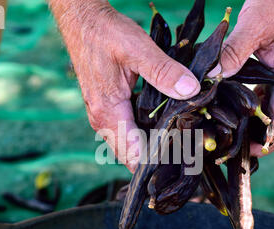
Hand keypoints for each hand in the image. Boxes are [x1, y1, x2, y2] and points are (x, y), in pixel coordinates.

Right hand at [50, 0, 199, 171]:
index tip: (182, 158)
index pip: (134, 154)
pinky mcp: (107, 110)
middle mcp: (102, 120)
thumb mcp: (138, 49)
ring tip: (179, 145)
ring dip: (149, 149)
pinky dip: (143, 136)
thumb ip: (164, 72)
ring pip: (127, 147)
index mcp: (109, 112)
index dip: (157, 161)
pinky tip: (163, 129)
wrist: (82, 22)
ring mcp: (102, 117)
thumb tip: (190, 91)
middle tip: (186, 154)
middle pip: (130, 157)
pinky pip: (125, 133)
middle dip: (155, 159)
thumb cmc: (105, 34)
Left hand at [209, 0, 273, 156]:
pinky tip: (222, 111)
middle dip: (254, 139)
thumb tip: (212, 77)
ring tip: (221, 135)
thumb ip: (234, 52)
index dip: (269, 141)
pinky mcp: (266, 74)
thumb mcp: (255, 24)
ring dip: (247, 126)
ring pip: (264, 113)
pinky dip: (241, 107)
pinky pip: (255, 97)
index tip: (246, 151)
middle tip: (226, 148)